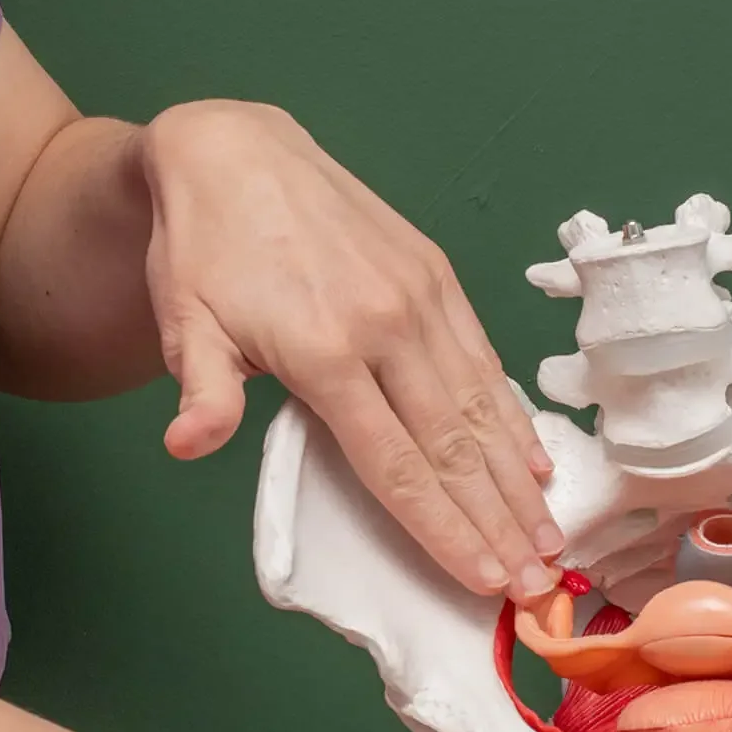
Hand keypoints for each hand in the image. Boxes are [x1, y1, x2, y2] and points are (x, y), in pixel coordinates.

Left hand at [140, 100, 563, 598]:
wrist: (233, 148)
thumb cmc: (202, 248)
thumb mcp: (184, 322)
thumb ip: (203, 390)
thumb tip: (188, 444)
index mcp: (325, 352)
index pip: (394, 464)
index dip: (442, 529)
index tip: (481, 580)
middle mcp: (385, 326)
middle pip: (453, 446)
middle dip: (497, 522)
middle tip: (534, 582)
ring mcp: (419, 297)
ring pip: (480, 405)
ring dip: (518, 479)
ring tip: (548, 537)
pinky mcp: (434, 273)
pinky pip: (482, 358)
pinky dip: (511, 415)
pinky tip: (534, 459)